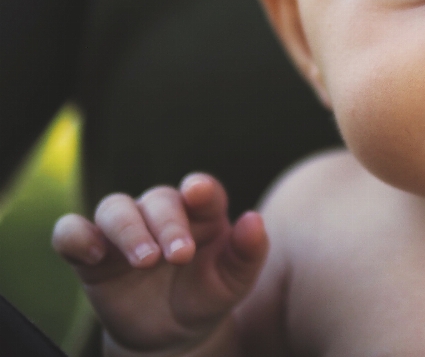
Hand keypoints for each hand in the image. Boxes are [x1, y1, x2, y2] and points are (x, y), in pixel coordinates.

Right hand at [52, 174, 267, 354]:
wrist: (170, 335)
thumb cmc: (207, 296)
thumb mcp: (234, 282)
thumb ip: (248, 252)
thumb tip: (254, 220)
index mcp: (203, 213)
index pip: (202, 189)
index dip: (200, 187)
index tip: (197, 193)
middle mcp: (162, 214)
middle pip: (159, 199)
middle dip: (168, 224)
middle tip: (179, 256)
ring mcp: (126, 230)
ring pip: (116, 207)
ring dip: (128, 229)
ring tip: (144, 261)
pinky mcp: (92, 254)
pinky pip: (71, 232)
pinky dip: (74, 235)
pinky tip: (90, 253)